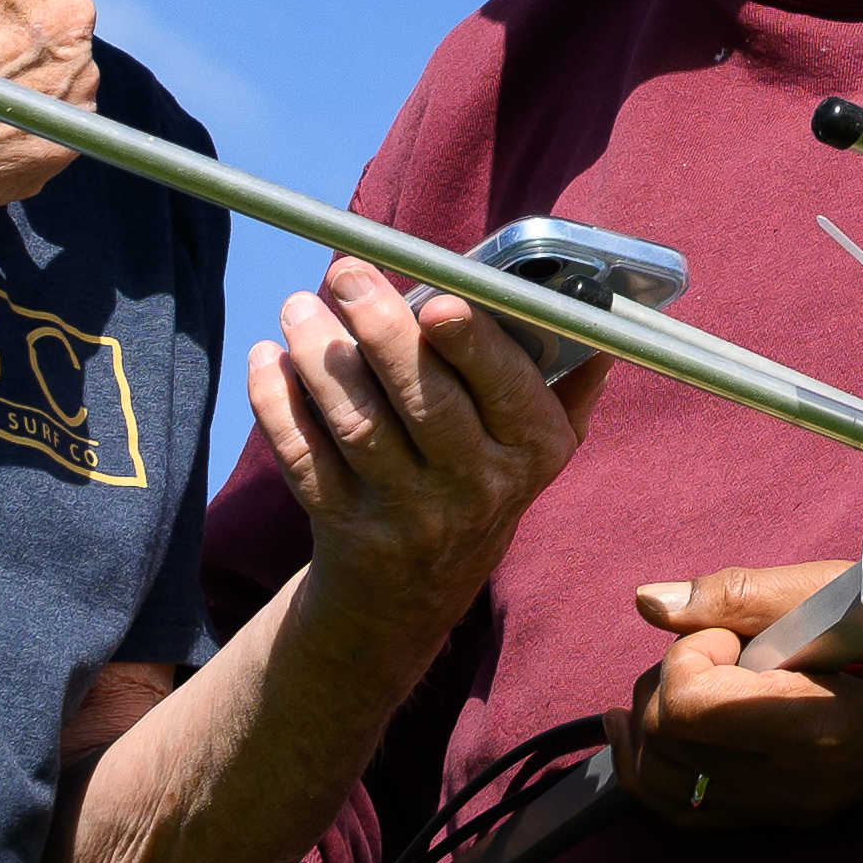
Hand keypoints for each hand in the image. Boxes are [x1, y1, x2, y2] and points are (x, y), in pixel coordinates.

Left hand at [245, 258, 582, 624]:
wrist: (416, 588)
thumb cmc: (481, 477)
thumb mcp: (539, 443)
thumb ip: (567, 378)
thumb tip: (597, 308)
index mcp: (533, 449)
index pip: (507, 391)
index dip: (472, 346)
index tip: (438, 302)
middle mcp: (475, 487)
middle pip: (425, 404)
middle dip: (383, 332)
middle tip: (348, 275)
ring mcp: (406, 513)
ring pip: (359, 427)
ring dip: (321, 360)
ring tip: (299, 309)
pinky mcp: (344, 527)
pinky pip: (305, 459)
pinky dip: (278, 406)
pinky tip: (266, 361)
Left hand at [622, 556, 862, 832]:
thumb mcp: (835, 594)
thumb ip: (738, 596)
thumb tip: (649, 602)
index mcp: (813, 724)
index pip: (688, 709)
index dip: (687, 658)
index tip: (728, 636)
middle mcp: (794, 781)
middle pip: (665, 749)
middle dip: (661, 690)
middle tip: (709, 650)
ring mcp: (787, 808)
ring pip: (663, 792)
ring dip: (648, 732)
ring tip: (669, 686)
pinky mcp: (783, 817)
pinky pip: (688, 813)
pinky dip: (659, 771)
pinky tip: (649, 733)